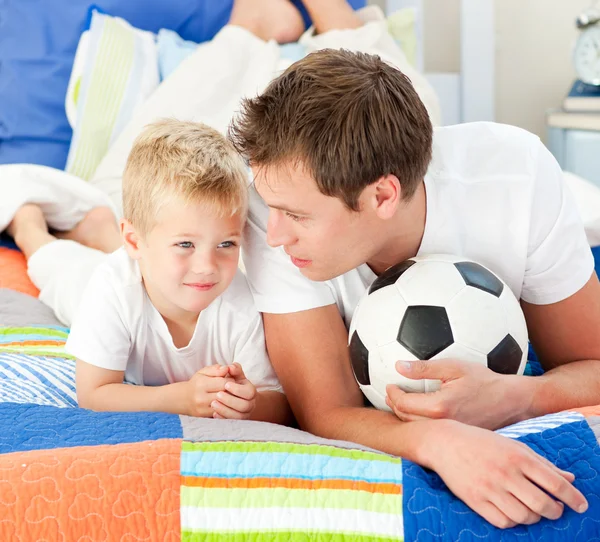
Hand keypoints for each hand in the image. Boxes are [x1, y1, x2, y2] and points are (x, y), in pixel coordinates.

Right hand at [185, 364, 231, 416]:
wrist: (183, 399)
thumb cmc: (197, 383)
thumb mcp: (204, 372)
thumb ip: (216, 369)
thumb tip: (227, 368)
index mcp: (201, 384)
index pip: (224, 382)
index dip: (231, 380)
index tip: (231, 380)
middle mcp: (201, 398)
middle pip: (225, 394)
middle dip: (232, 391)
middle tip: (233, 388)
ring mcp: (203, 409)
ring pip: (224, 405)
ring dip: (231, 400)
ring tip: (231, 395)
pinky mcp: (205, 416)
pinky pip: (221, 413)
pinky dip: (226, 408)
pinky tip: (226, 404)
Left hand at [212, 363, 256, 419]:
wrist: (233, 396)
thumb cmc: (232, 383)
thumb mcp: (234, 374)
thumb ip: (234, 369)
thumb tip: (229, 367)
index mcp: (251, 391)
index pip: (249, 392)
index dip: (238, 389)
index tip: (226, 385)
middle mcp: (250, 404)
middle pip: (244, 405)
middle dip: (230, 400)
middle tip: (218, 395)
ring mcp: (244, 414)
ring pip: (238, 416)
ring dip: (225, 410)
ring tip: (213, 403)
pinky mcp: (236, 422)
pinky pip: (231, 423)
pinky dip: (222, 418)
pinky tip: (214, 412)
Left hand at [385, 359, 527, 428]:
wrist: (510, 400)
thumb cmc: (483, 379)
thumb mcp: (453, 367)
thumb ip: (424, 367)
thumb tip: (398, 366)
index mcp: (438, 407)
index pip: (403, 404)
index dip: (391, 393)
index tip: (389, 384)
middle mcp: (442, 425)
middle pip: (406, 419)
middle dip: (394, 405)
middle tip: (390, 393)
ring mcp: (449, 435)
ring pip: (416, 428)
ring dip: (404, 415)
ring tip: (400, 401)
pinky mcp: (455, 438)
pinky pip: (431, 432)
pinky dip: (419, 422)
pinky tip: (419, 411)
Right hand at [425, 421, 587, 528]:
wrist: (444, 442)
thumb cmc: (482, 442)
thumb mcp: (514, 445)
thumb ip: (542, 463)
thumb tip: (569, 478)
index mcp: (518, 456)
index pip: (555, 483)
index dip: (573, 498)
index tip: (581, 506)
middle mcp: (505, 473)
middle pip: (542, 505)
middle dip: (555, 512)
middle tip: (556, 510)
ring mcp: (489, 488)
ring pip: (524, 517)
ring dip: (534, 518)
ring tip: (533, 511)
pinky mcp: (475, 500)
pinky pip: (502, 522)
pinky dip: (513, 521)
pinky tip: (512, 512)